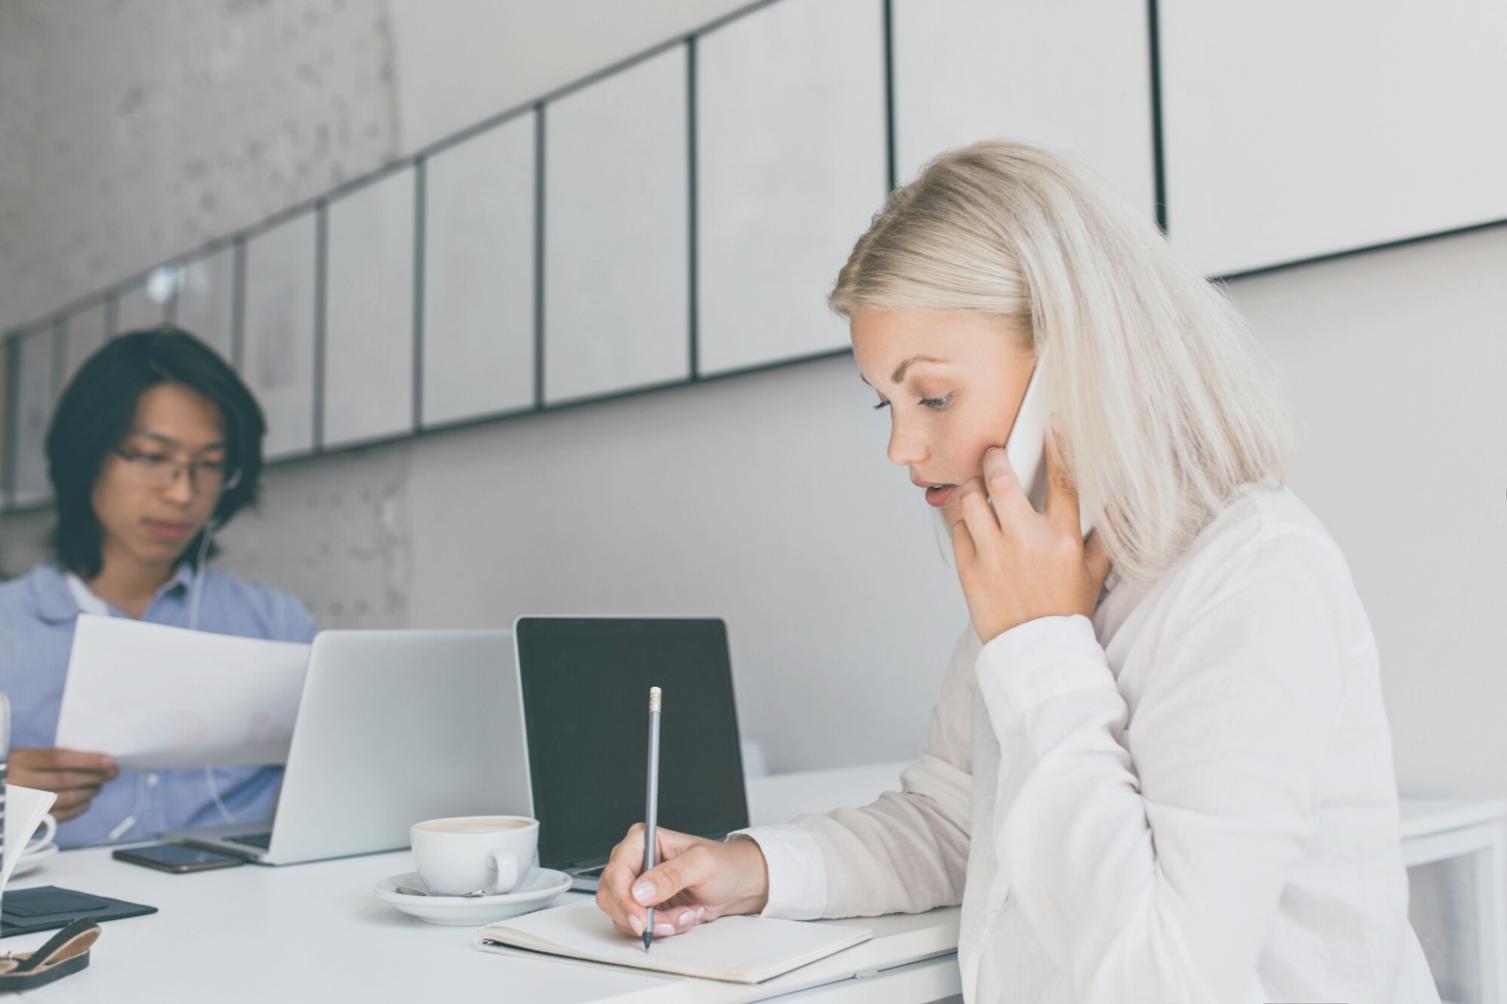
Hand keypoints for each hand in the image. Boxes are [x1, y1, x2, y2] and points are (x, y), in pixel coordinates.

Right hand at [9, 748, 118, 820]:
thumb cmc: (18, 773)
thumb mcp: (29, 758)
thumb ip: (55, 758)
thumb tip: (96, 759)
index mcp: (21, 760)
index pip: (59, 758)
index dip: (88, 760)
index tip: (110, 760)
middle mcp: (20, 782)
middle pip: (66, 779)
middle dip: (95, 776)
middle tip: (112, 773)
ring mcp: (23, 804)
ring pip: (66, 799)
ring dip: (89, 792)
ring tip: (99, 786)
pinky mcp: (28, 822)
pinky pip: (60, 817)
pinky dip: (79, 809)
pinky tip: (87, 801)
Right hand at [596, 824, 769, 939]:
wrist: (738, 885)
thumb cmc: (723, 864)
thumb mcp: (701, 864)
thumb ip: (671, 875)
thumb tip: (641, 889)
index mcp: (642, 840)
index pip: (616, 871)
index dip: (623, 898)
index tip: (640, 918)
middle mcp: (635, 863)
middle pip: (611, 897)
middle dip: (641, 916)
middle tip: (668, 922)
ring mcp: (638, 887)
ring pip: (624, 916)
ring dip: (658, 923)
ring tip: (686, 913)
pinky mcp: (645, 907)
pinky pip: (640, 926)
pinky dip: (662, 928)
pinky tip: (684, 916)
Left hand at [946, 428, 1112, 644]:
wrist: (1038, 653)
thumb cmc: (1065, 611)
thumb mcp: (1094, 574)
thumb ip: (1107, 537)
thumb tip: (1121, 506)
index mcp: (1063, 540)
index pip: (1062, 481)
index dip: (1057, 448)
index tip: (1050, 427)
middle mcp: (1027, 542)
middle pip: (1003, 481)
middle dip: (995, 459)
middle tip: (993, 454)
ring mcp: (994, 555)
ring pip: (972, 500)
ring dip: (972, 485)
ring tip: (976, 484)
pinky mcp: (969, 570)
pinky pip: (956, 528)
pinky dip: (958, 515)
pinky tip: (964, 513)